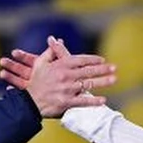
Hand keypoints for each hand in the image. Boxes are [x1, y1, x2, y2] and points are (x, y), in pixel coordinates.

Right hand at [0, 37, 116, 117]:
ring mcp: (67, 89)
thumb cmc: (35, 82)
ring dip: (103, 82)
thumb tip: (56, 40)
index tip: (102, 60)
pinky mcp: (67, 102)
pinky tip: (103, 100)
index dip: (93, 59)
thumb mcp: (39, 64)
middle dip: (103, 69)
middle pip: (88, 71)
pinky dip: (94, 101)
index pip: (81, 60)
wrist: (28, 102)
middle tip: (114, 68)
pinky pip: (83, 101)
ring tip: (113, 79)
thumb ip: (50, 52)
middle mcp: (66, 76)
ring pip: (89, 84)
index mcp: (61, 66)